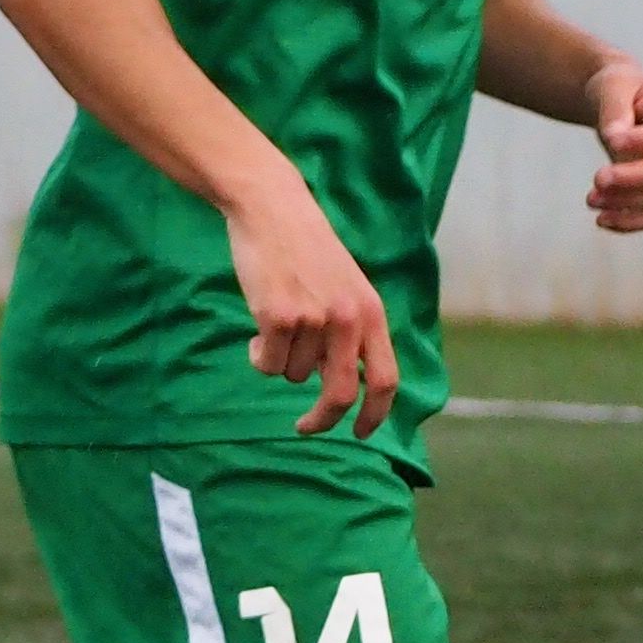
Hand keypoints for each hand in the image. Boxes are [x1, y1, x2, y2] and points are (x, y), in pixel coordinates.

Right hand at [227, 171, 394, 438]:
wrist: (273, 208)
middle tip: (305, 426)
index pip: (385, 379)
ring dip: (280, 360)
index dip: (375, 415)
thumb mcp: (345, 289)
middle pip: (339, 394)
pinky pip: (266, 363)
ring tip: (276, 321)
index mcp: (372, 313)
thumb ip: (350, 334)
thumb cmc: (306, 250)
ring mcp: (314, 319)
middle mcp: (348, 319)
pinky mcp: (278, 317)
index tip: (359, 433)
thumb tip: (341, 390)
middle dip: (322, 419)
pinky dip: (257, 354)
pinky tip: (257, 322)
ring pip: (292, 375)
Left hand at [582, 57, 642, 233]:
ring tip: (591, 199)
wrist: (617, 101)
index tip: (612, 140)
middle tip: (598, 178)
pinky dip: (629, 222)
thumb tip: (615, 140)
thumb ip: (615, 111)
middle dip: (633, 178)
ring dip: (625, 202)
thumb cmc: (618, 88)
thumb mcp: (613, 86)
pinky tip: (601, 220)